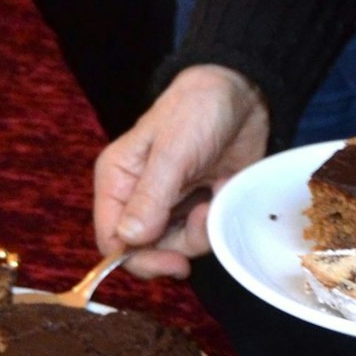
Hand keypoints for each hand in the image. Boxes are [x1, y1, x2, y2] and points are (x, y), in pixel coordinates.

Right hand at [92, 66, 268, 280]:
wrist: (244, 94)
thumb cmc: (198, 110)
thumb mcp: (173, 152)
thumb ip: (151, 197)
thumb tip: (128, 239)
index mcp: (117, 180)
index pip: (110, 238)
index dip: (135, 258)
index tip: (171, 262)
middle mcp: (137, 197)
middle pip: (141, 251)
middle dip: (173, 250)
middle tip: (202, 228)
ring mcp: (168, 205)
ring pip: (173, 248)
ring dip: (198, 234)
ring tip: (214, 201)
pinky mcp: (195, 207)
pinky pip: (198, 236)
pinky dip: (214, 223)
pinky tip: (222, 192)